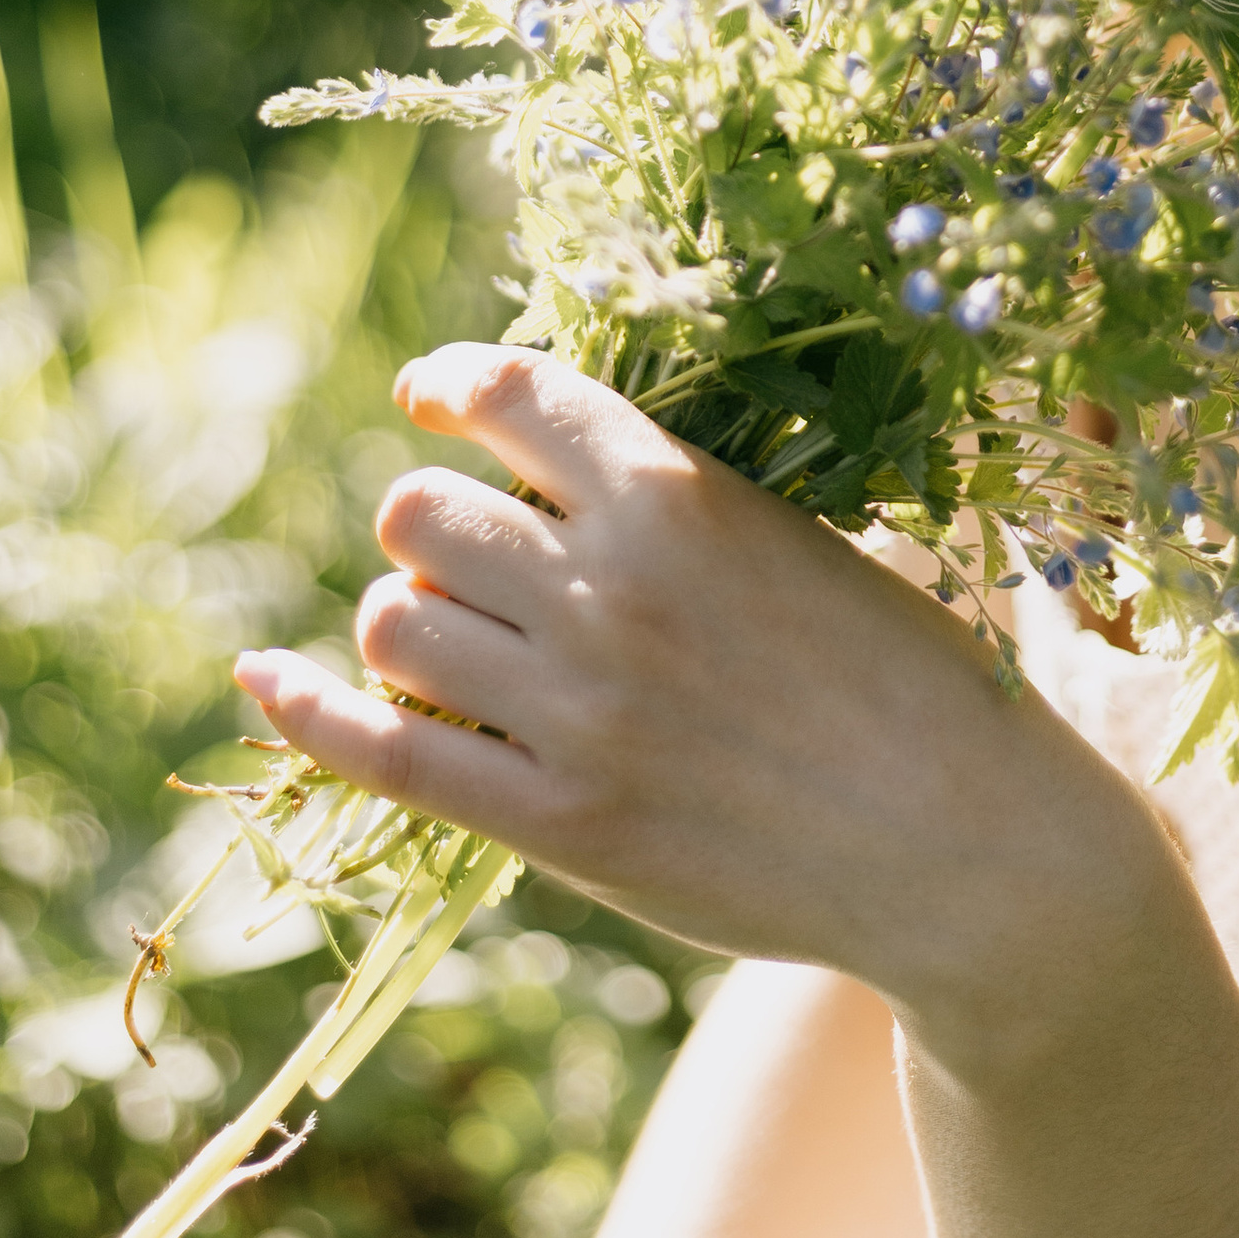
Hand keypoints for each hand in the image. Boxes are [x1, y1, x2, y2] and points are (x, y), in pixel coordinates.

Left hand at [234, 343, 1173, 1038]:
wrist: (972, 852)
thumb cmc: (911, 683)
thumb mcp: (810, 540)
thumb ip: (682, 501)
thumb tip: (553, 452)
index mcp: (682, 498)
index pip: (512, 393)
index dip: (452, 386)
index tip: (435, 400)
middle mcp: (612, 592)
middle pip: (423, 513)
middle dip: (435, 526)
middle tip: (474, 564)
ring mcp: (578, 713)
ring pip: (396, 623)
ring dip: (408, 623)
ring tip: (455, 646)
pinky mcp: (559, 823)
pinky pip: (383, 753)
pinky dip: (306, 710)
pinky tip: (267, 679)